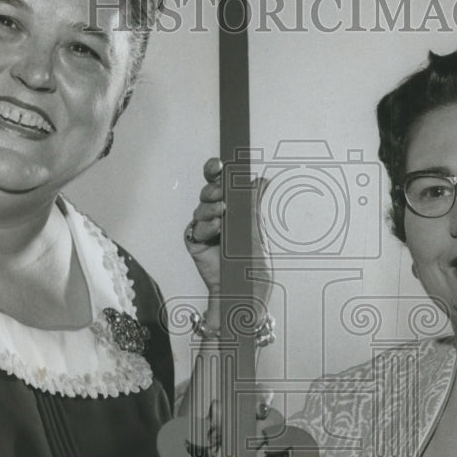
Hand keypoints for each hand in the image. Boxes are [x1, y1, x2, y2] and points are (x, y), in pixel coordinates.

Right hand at [185, 157, 271, 311]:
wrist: (245, 292)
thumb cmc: (253, 267)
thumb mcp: (257, 231)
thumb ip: (254, 204)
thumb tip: (261, 180)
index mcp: (233, 210)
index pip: (221, 185)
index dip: (216, 172)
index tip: (218, 164)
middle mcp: (217, 218)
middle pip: (207, 193)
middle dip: (211, 188)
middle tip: (219, 190)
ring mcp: (206, 231)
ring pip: (200, 209)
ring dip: (210, 208)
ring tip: (221, 213)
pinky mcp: (195, 244)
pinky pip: (195, 230)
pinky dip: (206, 226)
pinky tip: (216, 228)